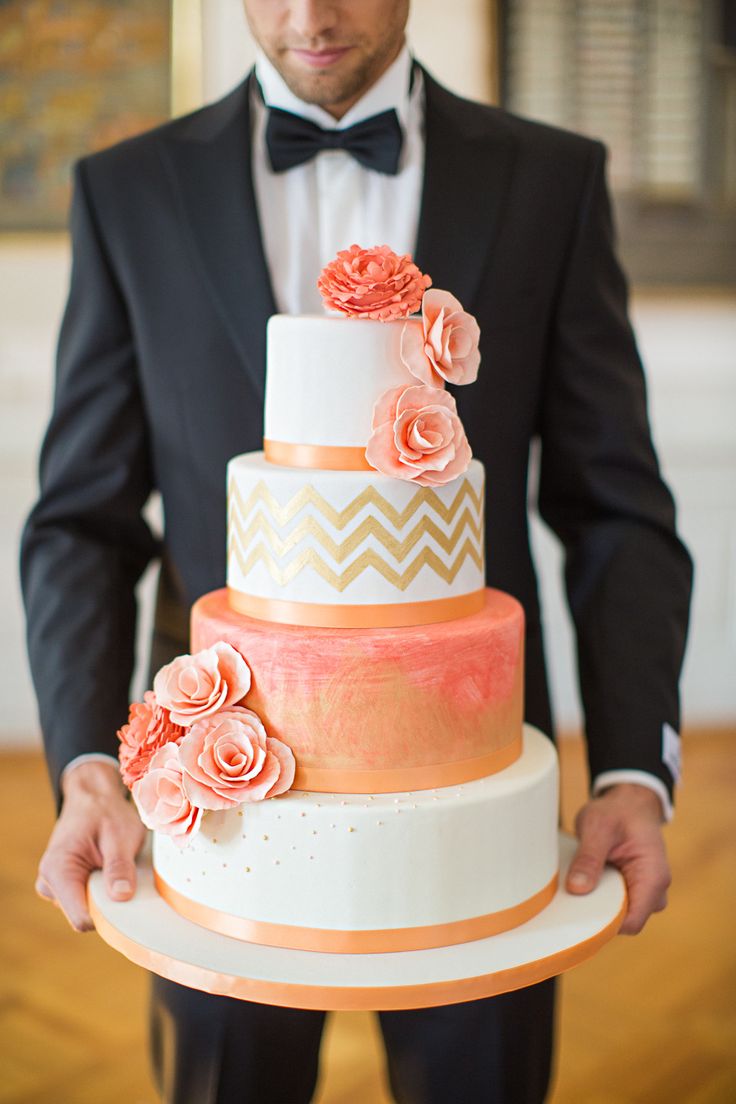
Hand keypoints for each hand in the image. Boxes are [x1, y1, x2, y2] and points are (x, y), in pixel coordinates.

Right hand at [35, 760, 145, 931]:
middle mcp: (50, 882)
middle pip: (85, 916)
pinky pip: (87, 900)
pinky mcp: (65, 885)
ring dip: (106, 895)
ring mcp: (55, 885)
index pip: (81, 918)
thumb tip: (121, 897)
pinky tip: (108, 870)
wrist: (93, 797)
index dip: (108, 918)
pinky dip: (102, 891)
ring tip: (115, 867)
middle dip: (108, 904)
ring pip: (87, 909)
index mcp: (58, 871)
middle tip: (125, 876)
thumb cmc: (105, 813)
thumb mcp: (119, 836)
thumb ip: (119, 867)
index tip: (129, 904)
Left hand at [565, 783, 670, 934]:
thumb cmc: (617, 811)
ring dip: (600, 905)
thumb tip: (577, 889)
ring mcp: (646, 892)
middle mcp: (655, 890)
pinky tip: (584, 884)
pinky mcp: (635, 889)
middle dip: (600, 915)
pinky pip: (618, 905)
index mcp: (653, 876)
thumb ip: (589, 858)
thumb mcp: (598, 827)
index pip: (632, 921)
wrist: (630, 802)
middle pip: (626, 922)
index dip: (606, 924)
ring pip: (621, 915)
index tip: (578, 914)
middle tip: (571, 898)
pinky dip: (601, 898)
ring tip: (577, 886)